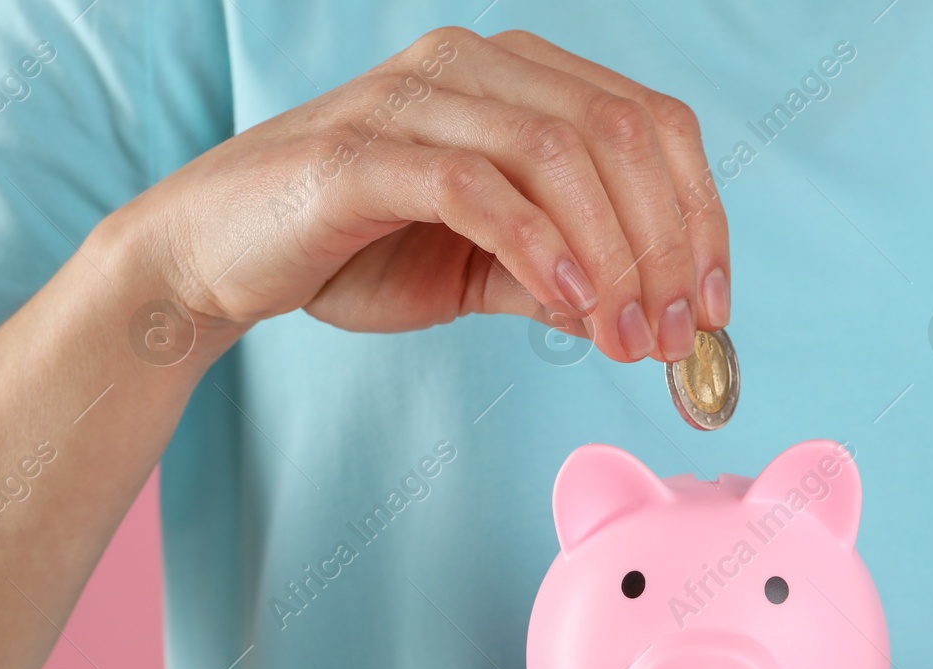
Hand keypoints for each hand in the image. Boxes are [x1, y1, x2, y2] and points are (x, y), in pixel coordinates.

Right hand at [104, 27, 728, 361]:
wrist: (219, 256)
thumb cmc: (357, 249)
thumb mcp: (490, 270)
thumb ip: (570, 279)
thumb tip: (658, 319)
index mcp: (518, 80)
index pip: (651, 125)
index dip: (699, 216)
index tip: (713, 307)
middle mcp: (474, 66)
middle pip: (620, 134)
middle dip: (666, 245)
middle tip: (674, 337)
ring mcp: (415, 98)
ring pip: (561, 152)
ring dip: (613, 255)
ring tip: (625, 337)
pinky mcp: (363, 151)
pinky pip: (478, 187)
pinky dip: (540, 249)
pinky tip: (570, 309)